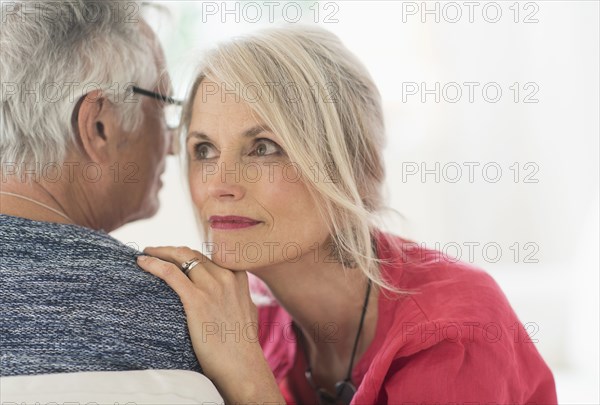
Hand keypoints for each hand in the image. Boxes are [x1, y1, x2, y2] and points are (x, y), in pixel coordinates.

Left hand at [137, 246, 283, 403]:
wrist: (241, 365)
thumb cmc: (242, 345)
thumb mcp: (247, 311)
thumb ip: (238, 296)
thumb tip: (233, 296)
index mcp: (238, 278)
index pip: (208, 256)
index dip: (189, 254)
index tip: (175, 254)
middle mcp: (226, 277)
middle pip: (193, 254)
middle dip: (171, 250)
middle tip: (155, 251)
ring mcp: (212, 286)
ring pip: (181, 257)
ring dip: (160, 252)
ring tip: (146, 254)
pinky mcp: (196, 299)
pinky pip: (170, 273)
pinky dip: (154, 264)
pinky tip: (142, 262)